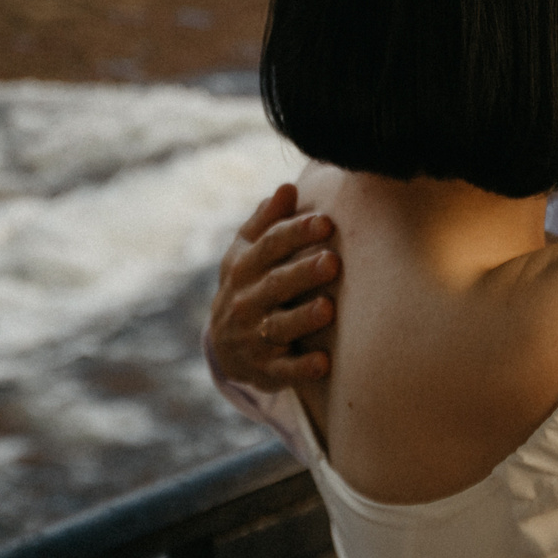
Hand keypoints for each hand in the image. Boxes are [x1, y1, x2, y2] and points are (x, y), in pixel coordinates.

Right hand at [207, 183, 339, 390]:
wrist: (224, 344)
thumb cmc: (247, 285)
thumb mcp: (246, 252)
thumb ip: (267, 222)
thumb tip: (288, 187)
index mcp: (243, 266)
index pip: (269, 245)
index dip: (296, 233)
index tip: (326, 222)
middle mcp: (245, 300)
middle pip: (276, 284)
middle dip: (303, 273)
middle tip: (332, 262)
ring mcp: (253, 335)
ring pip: (279, 326)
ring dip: (303, 318)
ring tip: (328, 309)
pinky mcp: (264, 368)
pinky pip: (283, 370)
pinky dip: (302, 367)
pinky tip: (324, 362)